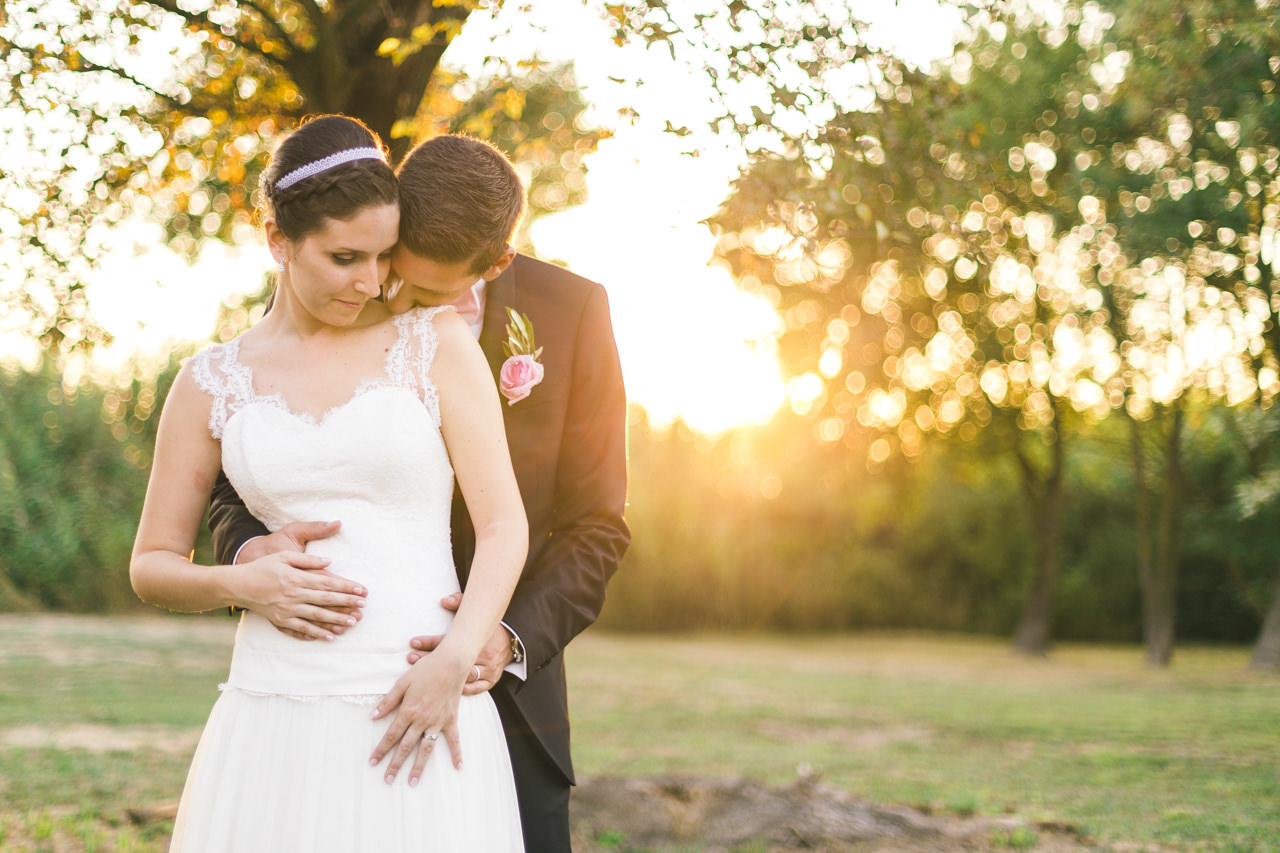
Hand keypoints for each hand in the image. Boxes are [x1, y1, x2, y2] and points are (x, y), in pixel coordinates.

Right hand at [232, 550, 365, 641]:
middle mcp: (293, 595)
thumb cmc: (263, 567)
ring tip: (352, 622)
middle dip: (346, 603)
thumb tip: (329, 561)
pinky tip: (330, 636)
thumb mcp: (284, 556)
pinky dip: (316, 633)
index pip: (327, 583)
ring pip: (316, 616)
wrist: (239, 585)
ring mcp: (287, 609)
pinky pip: (301, 629)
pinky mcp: (280, 620)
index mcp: (296, 578)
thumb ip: (307, 559)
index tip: (361, 590)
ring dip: (335, 620)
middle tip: (363, 607)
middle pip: (325, 600)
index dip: (346, 587)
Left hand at [369, 650, 468, 785]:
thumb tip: (372, 716)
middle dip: (395, 764)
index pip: (391, 736)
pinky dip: (457, 753)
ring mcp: (437, 722)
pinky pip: (454, 740)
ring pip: (426, 749)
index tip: (372, 762)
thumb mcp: (402, 683)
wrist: (451, 663)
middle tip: (387, 780)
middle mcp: (421, 721)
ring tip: (412, 782)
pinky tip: (458, 767)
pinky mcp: (451, 720)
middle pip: (405, 747)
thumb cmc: (425, 670)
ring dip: (419, 767)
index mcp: (407, 711)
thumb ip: (387, 701)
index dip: (380, 750)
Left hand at [406, 592, 511, 694]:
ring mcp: (489, 669)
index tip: (413, 642)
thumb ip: (461, 603)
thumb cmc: (492, 625)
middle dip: (429, 660)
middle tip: (411, 659)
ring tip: (423, 678)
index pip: (449, 641)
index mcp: (479, 639)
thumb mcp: (478, 612)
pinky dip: (462, 690)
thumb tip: (444, 600)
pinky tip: (447, 690)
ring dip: (442, 678)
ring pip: (461, 678)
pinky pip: (476, 688)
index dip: (429, 642)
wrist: (515, 637)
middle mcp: (484, 656)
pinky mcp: (493, 679)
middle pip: (452, 661)